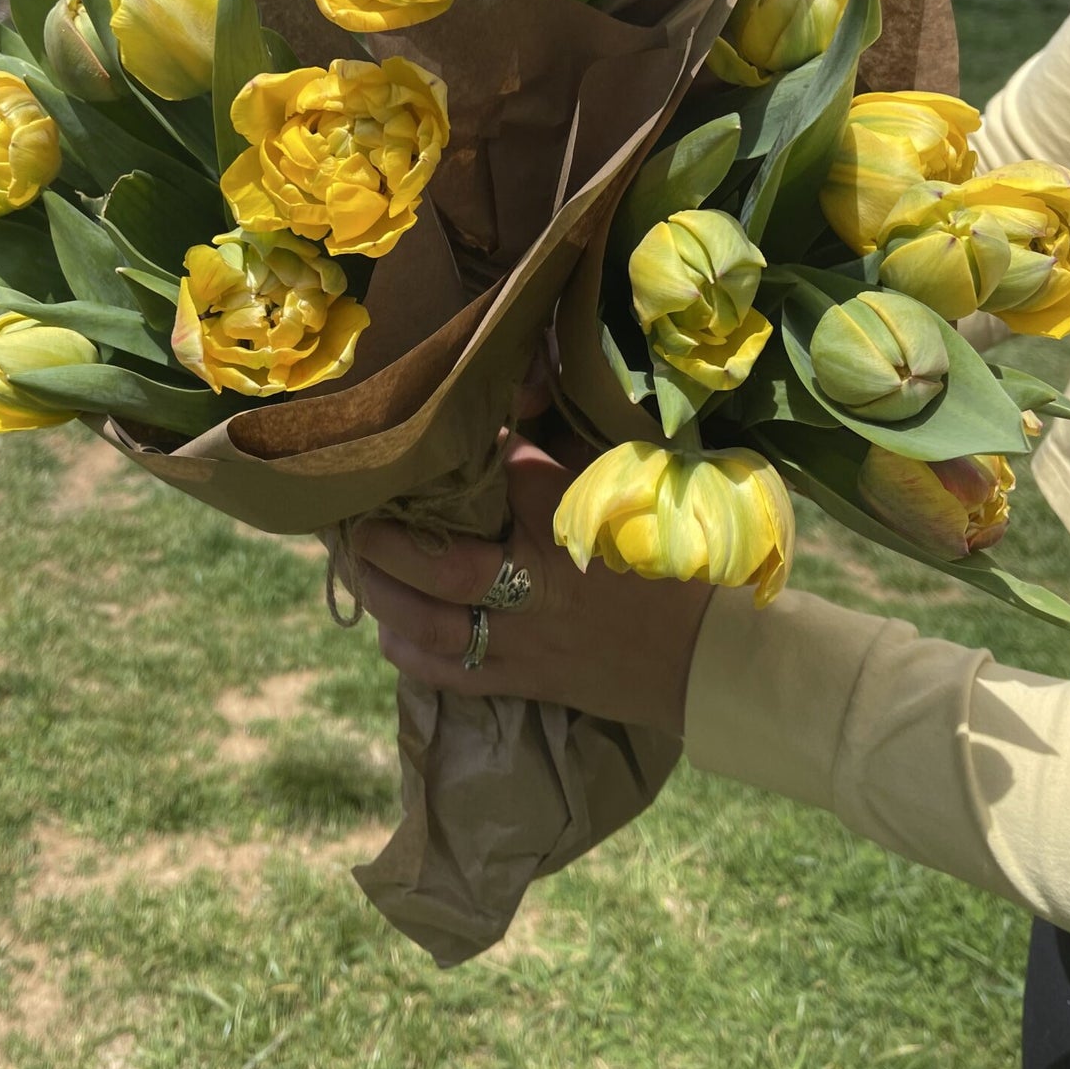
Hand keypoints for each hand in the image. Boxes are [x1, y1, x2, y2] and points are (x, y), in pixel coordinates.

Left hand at [352, 436, 713, 736]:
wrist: (712, 655)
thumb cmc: (674, 560)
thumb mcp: (632, 488)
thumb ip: (569, 447)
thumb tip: (520, 386)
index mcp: (574, 521)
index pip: (502, 475)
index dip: (461, 456)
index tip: (430, 442)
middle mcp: (542, 582)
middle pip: (447, 564)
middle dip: (392, 542)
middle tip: (358, 518)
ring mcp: (530, 639)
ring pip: (436, 625)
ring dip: (387, 597)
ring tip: (361, 569)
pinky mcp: (528, 682)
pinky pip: (453, 673)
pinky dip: (411, 653)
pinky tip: (389, 630)